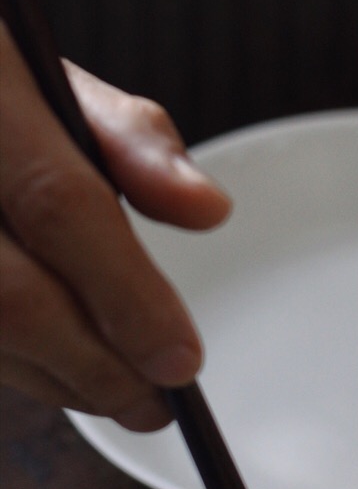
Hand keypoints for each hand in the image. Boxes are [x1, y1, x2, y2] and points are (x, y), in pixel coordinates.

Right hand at [0, 24, 231, 430]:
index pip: (61, 203)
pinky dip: (12, 365)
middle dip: (92, 365)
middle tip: (153, 403)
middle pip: (10, 294)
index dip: (126, 292)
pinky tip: (54, 372)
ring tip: (114, 395)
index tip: (182, 360)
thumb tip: (208, 210)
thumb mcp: (57, 85)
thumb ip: (136, 141)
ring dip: (50, 380)